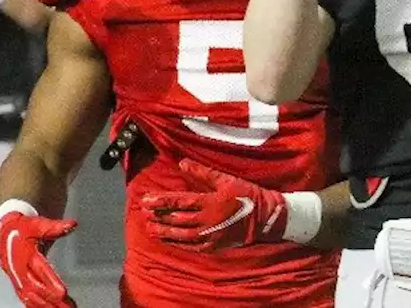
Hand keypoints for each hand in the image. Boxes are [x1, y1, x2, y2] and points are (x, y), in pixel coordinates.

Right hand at [0, 210, 76, 307]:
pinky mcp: (19, 284)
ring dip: (47, 306)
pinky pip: (27, 299)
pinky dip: (37, 307)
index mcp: (25, 255)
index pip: (40, 271)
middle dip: (52, 300)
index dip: (51, 282)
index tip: (63, 292)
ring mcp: (18, 279)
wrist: (4, 233)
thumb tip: (72, 224)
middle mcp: (20, 270)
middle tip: (68, 307)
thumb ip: (55, 227)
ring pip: (32, 297)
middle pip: (37, 288)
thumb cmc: (23, 227)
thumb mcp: (37, 224)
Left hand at [139, 159, 288, 248]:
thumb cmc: (246, 194)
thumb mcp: (226, 180)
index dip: (161, 201)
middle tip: (144, 213)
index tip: (146, 200)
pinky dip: (178, 243)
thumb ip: (203, 173)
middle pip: (177, 219)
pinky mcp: (214, 246)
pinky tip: (169, 240)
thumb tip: (182, 163)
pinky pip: (192, 246)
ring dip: (164, 232)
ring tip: (150, 228)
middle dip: (159, 216)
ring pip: (181, 235)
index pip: (179, 201)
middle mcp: (208, 221)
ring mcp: (211, 236)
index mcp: (210, 202)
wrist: (266, 217)